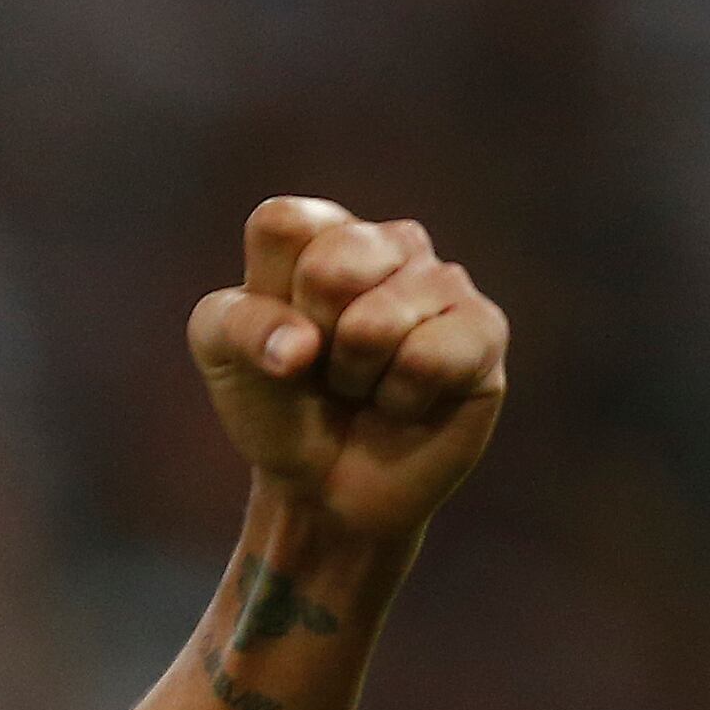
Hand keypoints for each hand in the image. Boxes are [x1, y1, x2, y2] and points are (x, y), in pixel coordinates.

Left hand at [189, 197, 508, 548]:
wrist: (325, 486)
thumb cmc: (278, 407)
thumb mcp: (224, 359)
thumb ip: (237, 325)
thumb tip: (301, 345)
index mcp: (320, 232)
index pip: (284, 224)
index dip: (264, 301)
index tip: (275, 338)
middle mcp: (387, 242)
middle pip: (331, 266)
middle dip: (313, 340)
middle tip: (324, 367)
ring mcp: (443, 280)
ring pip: (377, 320)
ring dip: (356, 377)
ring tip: (365, 386)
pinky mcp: (485, 328)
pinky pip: (429, 356)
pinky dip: (401, 398)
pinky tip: (406, 401)